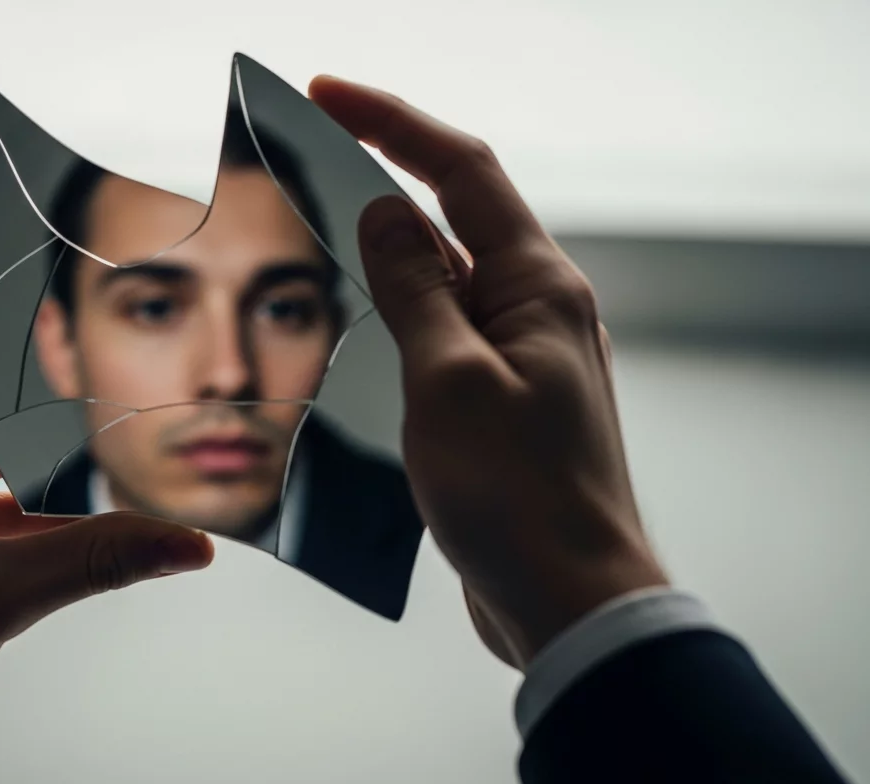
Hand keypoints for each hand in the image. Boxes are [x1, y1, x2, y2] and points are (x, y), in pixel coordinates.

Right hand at [310, 79, 667, 667]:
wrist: (569, 602)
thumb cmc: (520, 500)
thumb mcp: (450, 383)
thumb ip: (418, 291)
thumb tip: (386, 213)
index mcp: (539, 290)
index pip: (464, 173)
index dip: (395, 124)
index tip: (329, 96)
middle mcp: (536, 315)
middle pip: (450, 224)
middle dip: (378, 192)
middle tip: (300, 176)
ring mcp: (517, 364)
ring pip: (440, 290)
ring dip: (381, 270)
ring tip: (311, 259)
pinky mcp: (497, 410)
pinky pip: (439, 346)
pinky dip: (394, 332)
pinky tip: (351, 346)